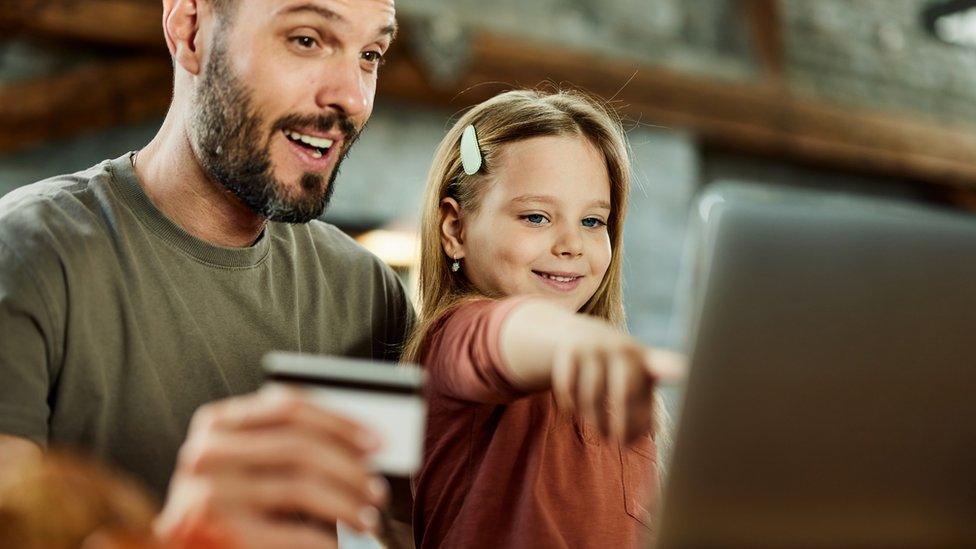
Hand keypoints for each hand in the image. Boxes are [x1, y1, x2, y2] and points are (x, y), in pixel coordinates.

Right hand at [154, 387, 387, 548]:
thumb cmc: (229, 509)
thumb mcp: (249, 467)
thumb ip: (286, 444)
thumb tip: (361, 443)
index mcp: (215, 423)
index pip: (288, 406)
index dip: (340, 421)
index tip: (377, 440)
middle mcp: (204, 452)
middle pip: (298, 446)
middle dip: (349, 467)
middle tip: (378, 488)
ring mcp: (206, 492)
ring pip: (300, 486)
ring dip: (346, 502)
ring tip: (368, 516)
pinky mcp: (216, 532)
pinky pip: (292, 533)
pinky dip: (326, 540)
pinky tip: (343, 544)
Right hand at [551, 333, 673, 443]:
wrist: (581, 335)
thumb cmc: (616, 373)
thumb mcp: (637, 383)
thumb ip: (643, 416)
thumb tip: (628, 440)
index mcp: (648, 361)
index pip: (665, 364)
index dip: (672, 370)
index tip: (683, 375)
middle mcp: (624, 349)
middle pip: (623, 394)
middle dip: (619, 423)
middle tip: (616, 442)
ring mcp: (597, 347)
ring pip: (592, 395)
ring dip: (595, 420)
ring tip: (600, 432)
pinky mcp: (571, 350)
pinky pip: (568, 388)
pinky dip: (570, 405)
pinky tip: (573, 410)